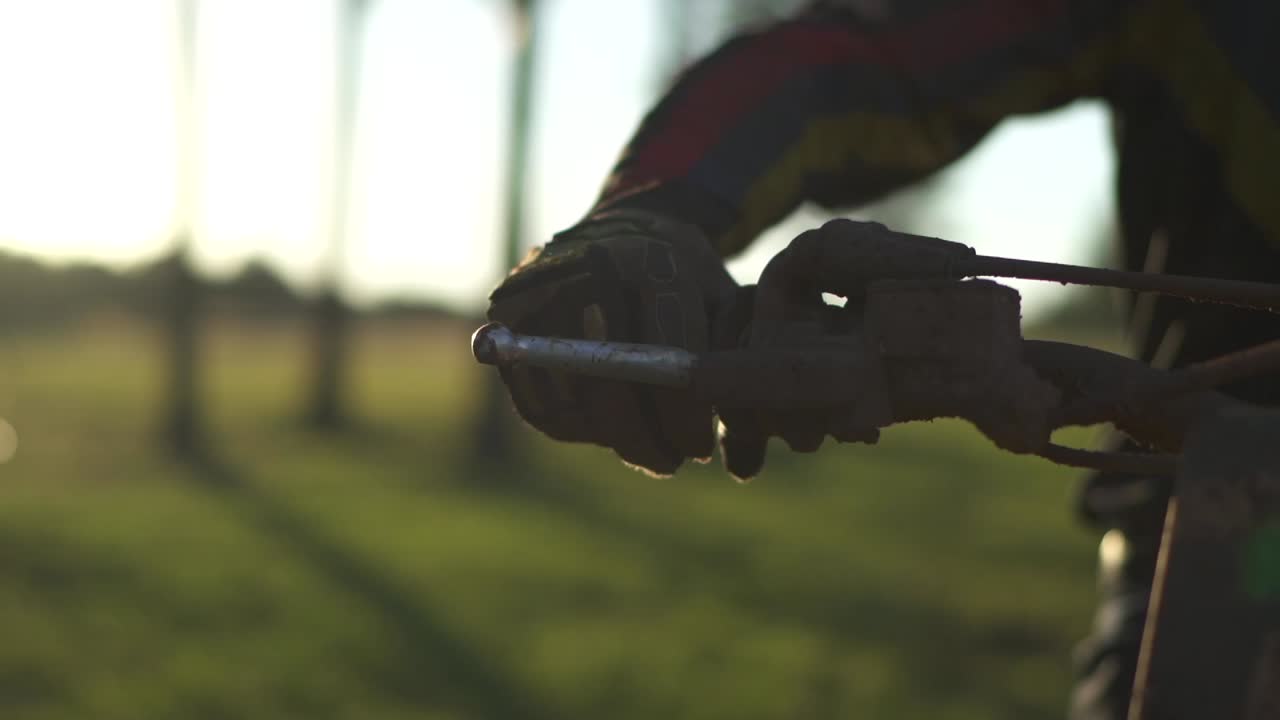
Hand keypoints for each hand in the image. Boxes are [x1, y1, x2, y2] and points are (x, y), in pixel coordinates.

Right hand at [487, 210, 736, 475]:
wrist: (620, 233)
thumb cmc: (685, 283)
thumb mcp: (723, 304)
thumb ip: (729, 368)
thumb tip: (735, 464)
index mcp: (652, 260)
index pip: (663, 353)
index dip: (682, 414)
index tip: (700, 448)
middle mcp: (587, 268)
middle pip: (608, 380)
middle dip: (643, 438)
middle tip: (671, 461)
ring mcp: (540, 290)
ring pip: (570, 397)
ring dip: (611, 439)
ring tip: (647, 449)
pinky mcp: (507, 315)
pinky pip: (537, 399)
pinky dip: (575, 428)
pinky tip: (607, 431)